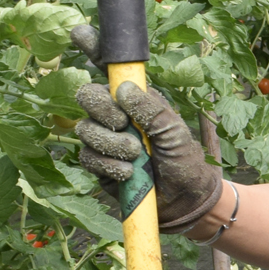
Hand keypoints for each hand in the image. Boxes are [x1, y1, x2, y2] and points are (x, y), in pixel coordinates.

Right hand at [73, 79, 224, 233]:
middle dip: (103, 113)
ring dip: (110, 143)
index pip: (107, 78)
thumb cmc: (184, 160)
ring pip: (85, 129)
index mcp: (135, 101)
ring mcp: (105, 140)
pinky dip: (107, 165)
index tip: (98, 69)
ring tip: (136, 155)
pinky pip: (87, 158)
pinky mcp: (99, 164)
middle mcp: (116, 116)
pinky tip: (128, 173)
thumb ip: (150, 109)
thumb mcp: (174, 132)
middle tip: (124, 126)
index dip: (99, 72)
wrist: (183, 200)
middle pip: (86, 97)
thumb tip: (122, 88)